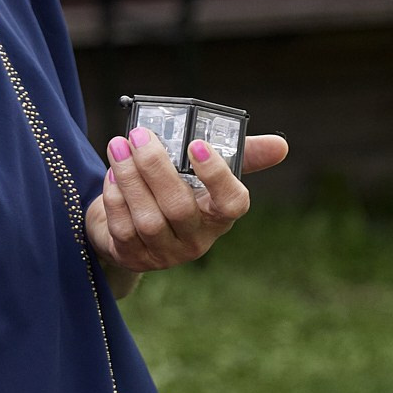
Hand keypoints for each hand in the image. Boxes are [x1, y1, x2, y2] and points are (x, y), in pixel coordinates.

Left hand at [87, 130, 287, 273]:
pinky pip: (123, 227)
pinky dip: (115, 197)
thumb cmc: (177, 190)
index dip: (216, 176)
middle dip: (156, 168)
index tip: (197, 144)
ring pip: (147, 218)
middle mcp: (196, 239)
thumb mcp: (206, 172)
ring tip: (119, 146)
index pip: (231, 203)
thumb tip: (280, 145)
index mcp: (220, 216)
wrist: (131, 224)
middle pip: (179, 207)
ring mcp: (164, 253)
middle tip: (141, 135)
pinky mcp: (133, 257)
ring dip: (130, 178)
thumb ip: (238, 154)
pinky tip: (113, 173)